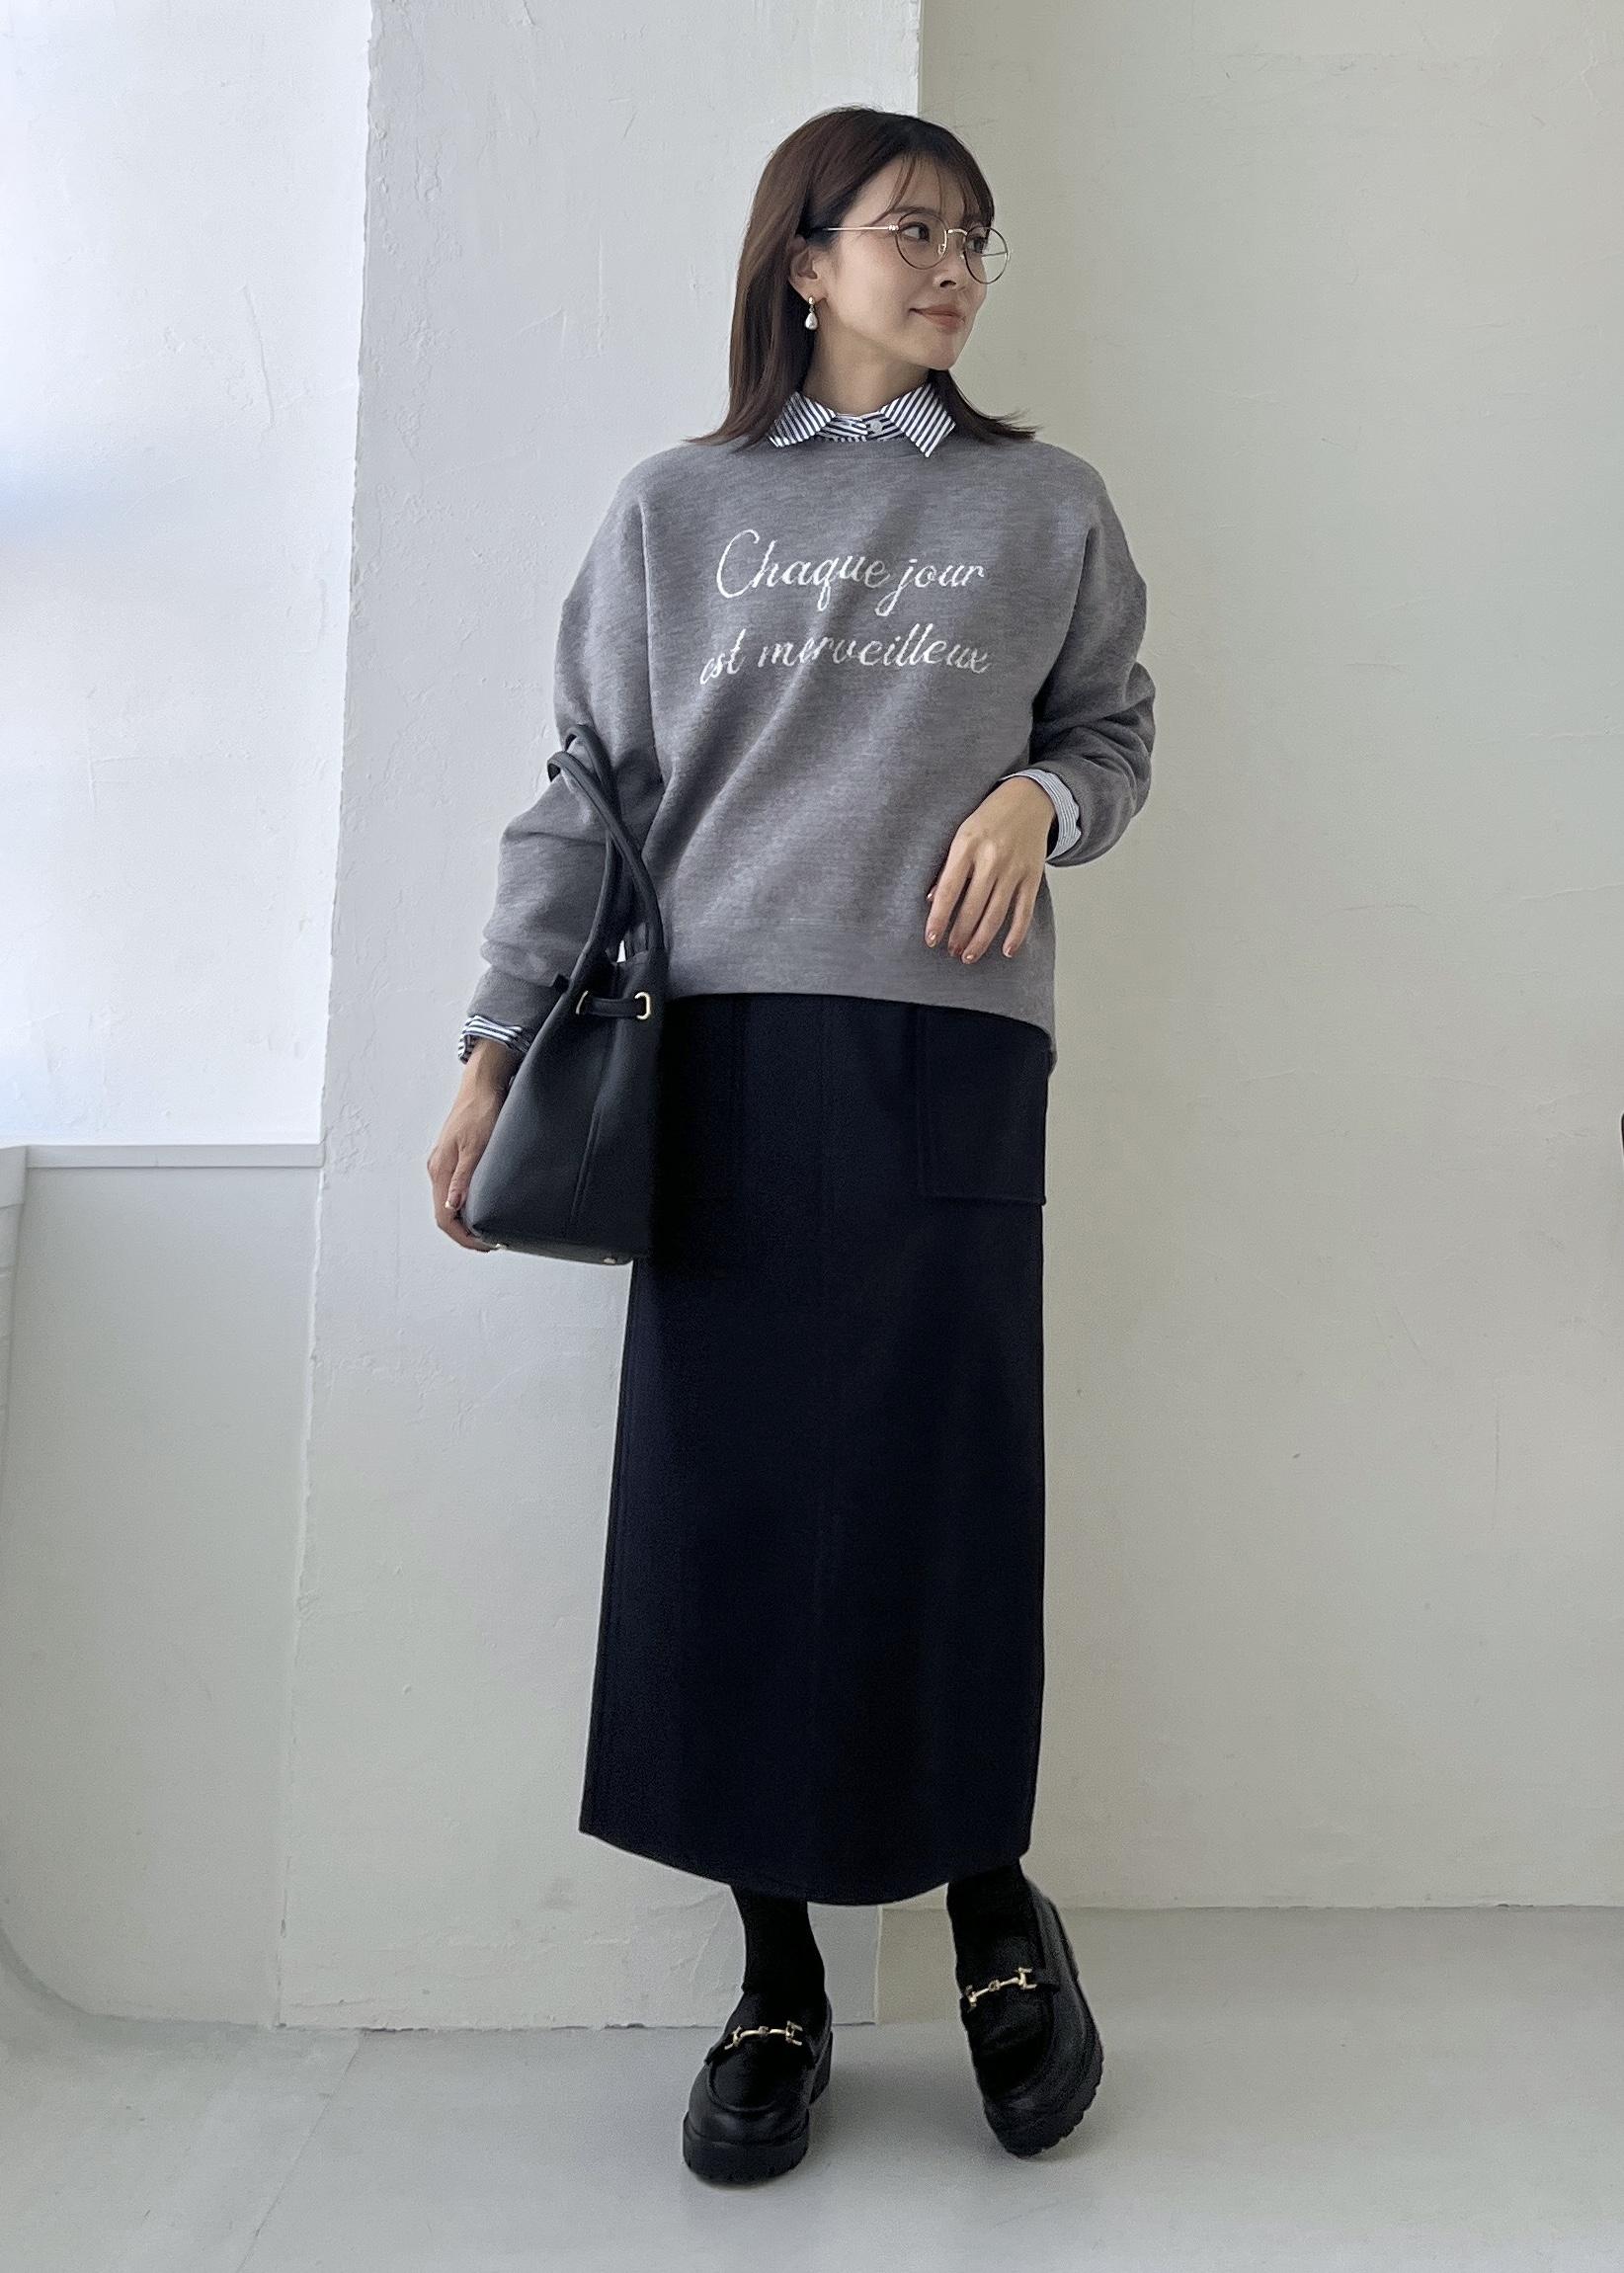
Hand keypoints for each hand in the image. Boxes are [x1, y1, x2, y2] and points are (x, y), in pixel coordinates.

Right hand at [428, 1052, 514, 1249]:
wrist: (481, 1084)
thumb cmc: (480, 1110)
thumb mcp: (476, 1147)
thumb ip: (463, 1177)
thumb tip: (452, 1206)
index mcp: (440, 1169)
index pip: (443, 1217)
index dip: (463, 1237)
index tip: (484, 1245)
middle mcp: (438, 1168)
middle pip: (445, 1213)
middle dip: (465, 1233)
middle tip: (490, 1241)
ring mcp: (444, 1163)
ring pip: (450, 1202)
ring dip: (466, 1219)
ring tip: (488, 1227)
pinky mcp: (453, 1156)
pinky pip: (454, 1188)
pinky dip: (467, 1203)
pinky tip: (482, 1204)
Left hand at [924, 776, 1053, 963]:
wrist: (1029, 799)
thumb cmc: (988, 818)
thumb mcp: (960, 833)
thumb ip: (948, 866)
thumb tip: (932, 901)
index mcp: (967, 845)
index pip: (948, 890)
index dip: (938, 918)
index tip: (931, 939)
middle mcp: (991, 858)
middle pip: (972, 907)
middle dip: (959, 935)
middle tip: (951, 952)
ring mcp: (1014, 868)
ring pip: (996, 914)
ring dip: (981, 940)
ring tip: (968, 956)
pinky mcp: (1032, 875)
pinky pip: (1024, 910)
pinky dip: (1016, 933)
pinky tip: (1007, 950)